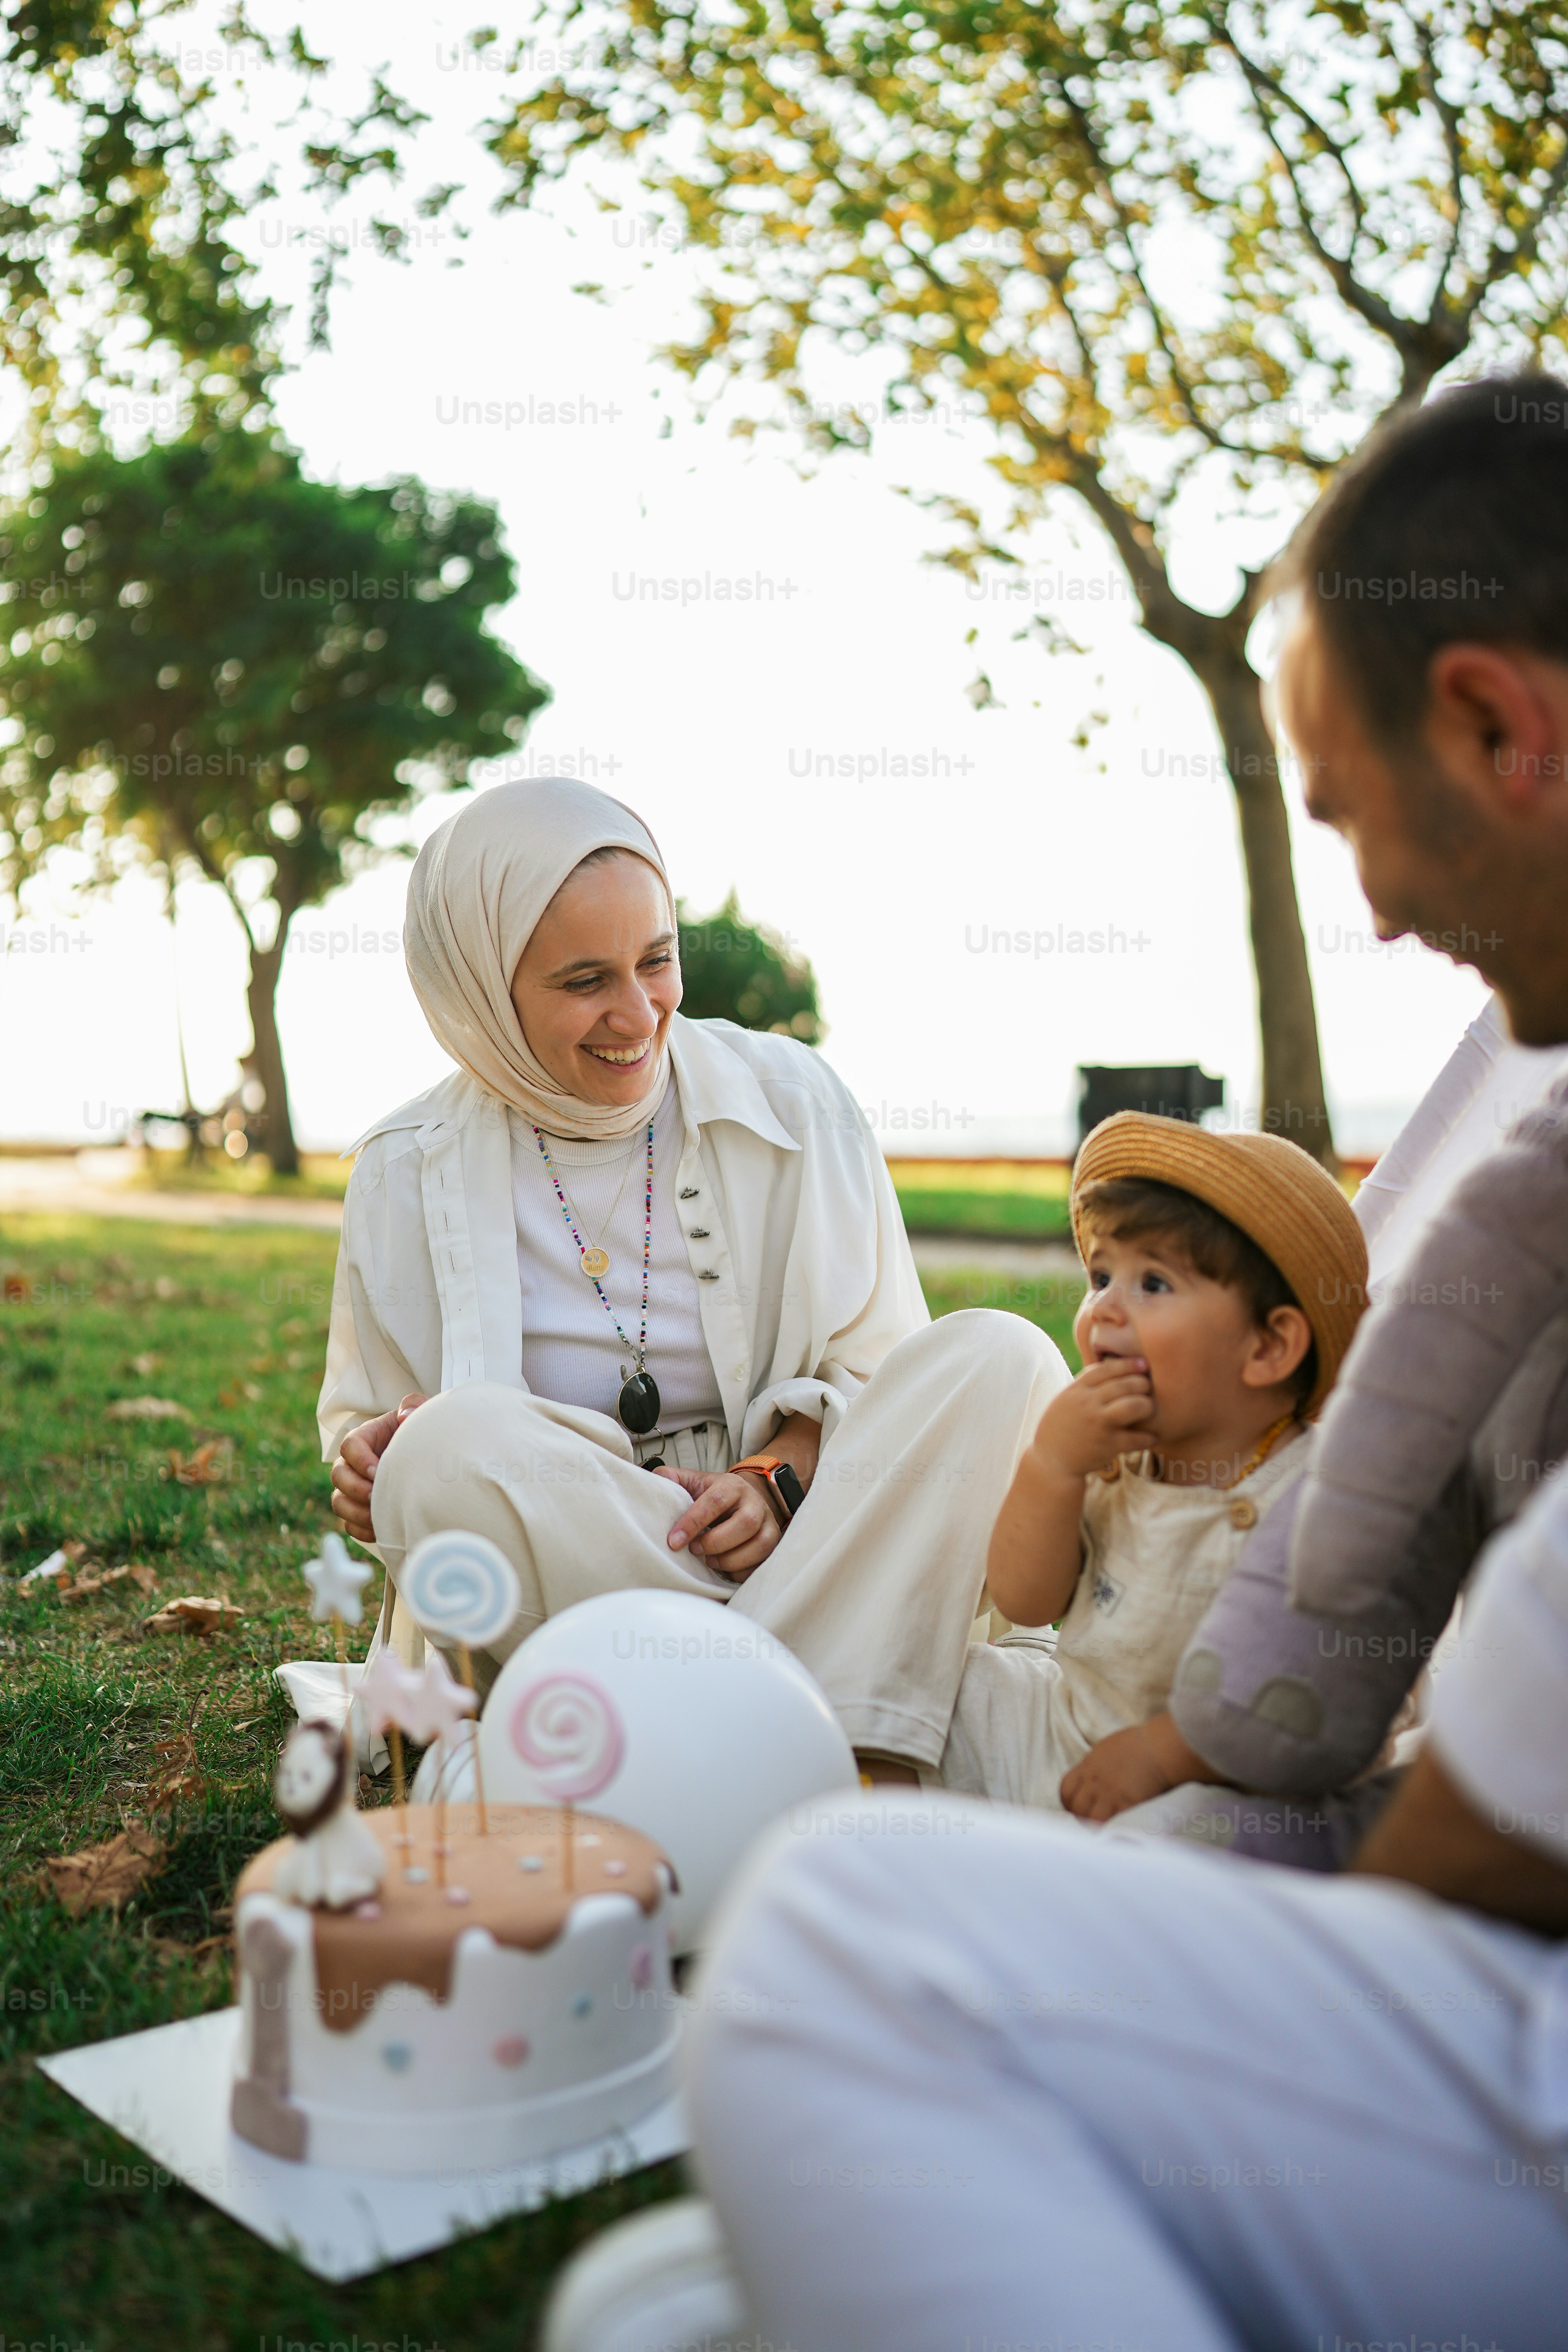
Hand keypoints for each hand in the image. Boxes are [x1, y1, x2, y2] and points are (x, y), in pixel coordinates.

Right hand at [330, 1392, 426, 1544]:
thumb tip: (405, 1416)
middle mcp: (354, 1464)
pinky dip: (361, 1530)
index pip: (349, 1445)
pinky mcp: (359, 1511)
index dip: (359, 1460)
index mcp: (366, 1438)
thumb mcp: (422, 1413)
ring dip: (356, 1512)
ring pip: (339, 1502)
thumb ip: (415, 1404)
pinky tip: (381, 1530)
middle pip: (338, 1476)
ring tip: (379, 1516)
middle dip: (355, 1488)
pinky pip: (349, 1525)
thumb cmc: (422, 1434)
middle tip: (376, 1496)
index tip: (378, 1471)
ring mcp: (354, 1489)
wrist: (429, 1462)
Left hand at [655, 1467, 781, 1581]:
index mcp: (733, 1486)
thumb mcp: (694, 1482)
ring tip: (709, 1561)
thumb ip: (672, 1479)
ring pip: (759, 1545)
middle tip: (694, 1550)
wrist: (744, 1501)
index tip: (674, 1541)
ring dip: (730, 1560)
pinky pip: (761, 1564)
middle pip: (745, 1524)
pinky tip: (725, 1569)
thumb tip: (653, 1481)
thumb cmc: (713, 1496)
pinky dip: (741, 1571)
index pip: (715, 1501)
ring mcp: (768, 1525)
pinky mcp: (772, 1545)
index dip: (693, 1522)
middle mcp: (755, 1503)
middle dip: (715, 1542)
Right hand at [1031, 1357, 1153, 1482]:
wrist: (1050, 1462)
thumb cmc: (1059, 1428)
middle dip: (1142, 1384)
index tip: (1143, 1364)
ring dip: (1146, 1406)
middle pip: (1124, 1384)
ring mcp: (1098, 1424)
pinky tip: (1152, 1437)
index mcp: (1076, 1390)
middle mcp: (1087, 1404)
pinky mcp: (1107, 1445)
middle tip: (1148, 1388)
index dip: (1127, 1364)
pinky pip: (1136, 1438)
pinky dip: (1148, 1437)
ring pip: (1133, 1406)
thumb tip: (1109, 1368)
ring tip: (1148, 1409)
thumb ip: (1084, 1385)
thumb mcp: (1065, 1400)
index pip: (1105, 1368)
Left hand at [1060, 1721, 1176, 1821]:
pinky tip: (1118, 1828)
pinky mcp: (1127, 1803)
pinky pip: (1112, 1823)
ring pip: (1090, 1818)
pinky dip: (1113, 1827)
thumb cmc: (1137, 1743)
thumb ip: (1095, 1765)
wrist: (1158, 1747)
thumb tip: (1092, 1777)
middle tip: (1091, 1820)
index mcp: (1088, 1766)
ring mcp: (1110, 1793)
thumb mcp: (1106, 1749)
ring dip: (1095, 1824)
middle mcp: (1095, 1781)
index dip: (1069, 1802)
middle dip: (1081, 1816)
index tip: (1076, 1807)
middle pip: (1076, 1807)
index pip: (1065, 1789)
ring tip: (1104, 1827)